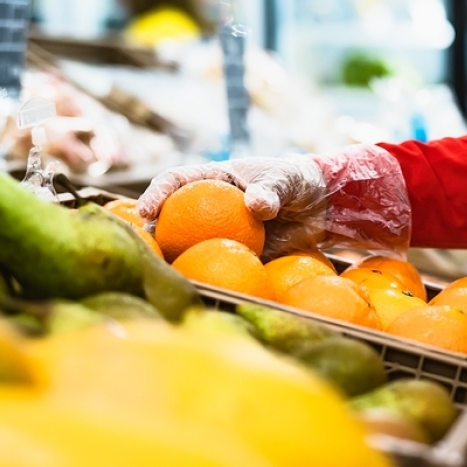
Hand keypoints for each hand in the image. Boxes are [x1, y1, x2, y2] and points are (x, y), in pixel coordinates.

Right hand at [137, 145, 411, 260]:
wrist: (320, 206)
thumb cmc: (298, 181)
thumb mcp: (286, 179)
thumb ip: (271, 190)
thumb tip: (256, 206)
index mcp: (214, 179)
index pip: (176, 181)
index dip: (156, 193)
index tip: (146, 210)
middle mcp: (211, 206)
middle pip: (173, 218)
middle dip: (154, 233)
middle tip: (147, 248)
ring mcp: (221, 231)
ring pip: (191, 246)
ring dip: (176, 259)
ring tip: (165, 272)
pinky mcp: (238, 254)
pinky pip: (220, 266)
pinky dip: (210, 276)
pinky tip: (204, 288)